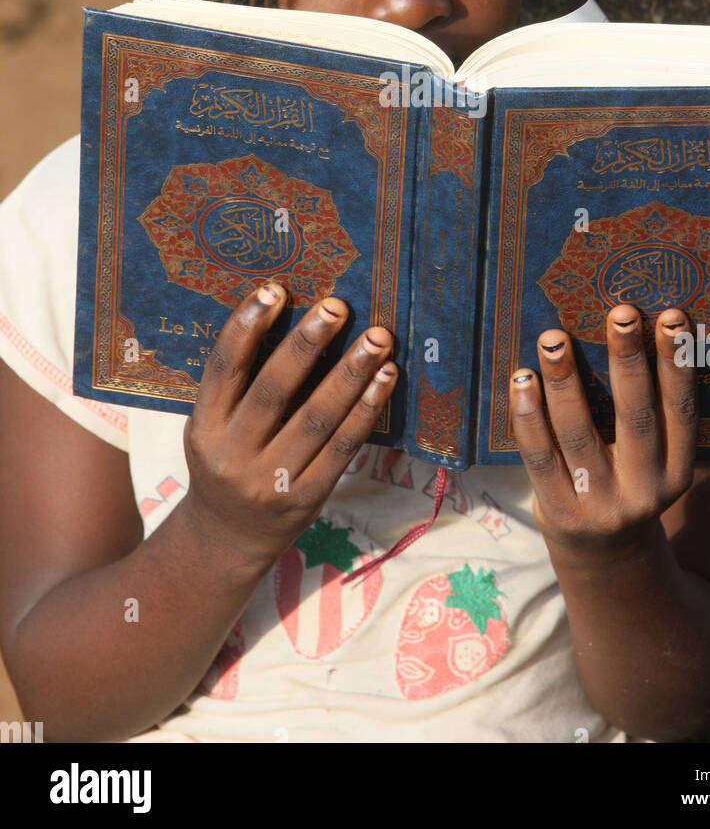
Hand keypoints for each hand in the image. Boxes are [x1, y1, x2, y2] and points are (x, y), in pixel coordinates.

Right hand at [181, 282, 397, 573]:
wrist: (228, 539)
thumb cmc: (227, 462)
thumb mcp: (214, 427)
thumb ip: (239, 386)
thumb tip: (289, 319)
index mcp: (204, 427)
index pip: (223, 369)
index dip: (246, 327)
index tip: (274, 289)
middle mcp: (233, 455)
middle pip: (274, 390)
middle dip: (308, 343)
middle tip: (337, 306)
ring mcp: (271, 481)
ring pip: (317, 417)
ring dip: (351, 372)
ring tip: (377, 337)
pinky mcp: (307, 498)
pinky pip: (343, 446)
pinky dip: (367, 408)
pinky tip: (385, 378)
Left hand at [508, 304, 697, 559]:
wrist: (604, 558)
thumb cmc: (627, 482)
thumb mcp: (655, 461)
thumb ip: (653, 412)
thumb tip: (640, 333)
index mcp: (678, 471)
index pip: (681, 411)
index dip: (678, 365)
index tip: (673, 318)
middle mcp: (644, 491)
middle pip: (636, 417)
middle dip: (628, 360)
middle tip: (621, 312)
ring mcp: (600, 504)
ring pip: (580, 433)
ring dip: (566, 380)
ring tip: (554, 337)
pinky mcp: (560, 512)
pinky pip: (540, 456)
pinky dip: (528, 415)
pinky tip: (522, 378)